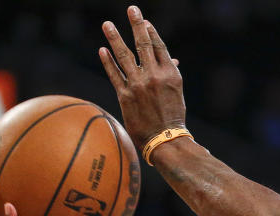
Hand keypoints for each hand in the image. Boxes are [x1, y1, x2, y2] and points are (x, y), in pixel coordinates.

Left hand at [99, 6, 185, 149]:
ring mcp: (138, 85)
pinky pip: (114, 74)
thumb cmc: (173, 117)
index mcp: (170, 74)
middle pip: (143, 45)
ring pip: (125, 56)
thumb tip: (171, 58)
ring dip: (115, 38)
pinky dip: (107, 62)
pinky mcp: (125, 96)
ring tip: (107, 24)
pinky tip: (102, 50)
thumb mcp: (177, 93)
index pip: (159, 47)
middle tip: (131, 9)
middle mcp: (154, 76)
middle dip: (137, 25)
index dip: (151, 33)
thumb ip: (170, 73)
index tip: (144, 21)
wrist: (165, 139)